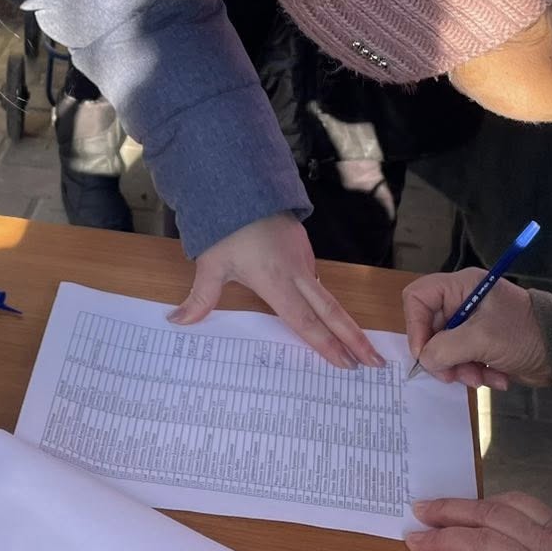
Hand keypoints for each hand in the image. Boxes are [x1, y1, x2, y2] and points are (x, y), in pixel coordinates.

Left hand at [172, 212, 380, 368]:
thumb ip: (200, 298)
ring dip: (344, 323)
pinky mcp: (304, 251)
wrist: (245, 186)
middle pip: (333, 313)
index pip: (306, 323)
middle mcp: (297, 275)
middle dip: (355, 339)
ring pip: (327, 298)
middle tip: (375, 362)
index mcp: (277, 283)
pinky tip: (329, 316)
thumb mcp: (210, 264)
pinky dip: (326, 304)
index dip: (326, 346)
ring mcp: (304, 261)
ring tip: (359, 347)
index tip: (346, 364)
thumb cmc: (227, 227)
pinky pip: (316, 283)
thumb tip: (176, 322)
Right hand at [403, 270, 548, 388]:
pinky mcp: (481, 344)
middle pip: (429, 328)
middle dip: (442, 356)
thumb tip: (425, 360)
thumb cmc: (523, 334)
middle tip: (454, 375)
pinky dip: (474, 373)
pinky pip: (462, 360)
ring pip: (445, 349)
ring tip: (480, 378)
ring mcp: (471, 325)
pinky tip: (495, 377)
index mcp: (461, 286)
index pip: (418, 297)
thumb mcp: (481, 339)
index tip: (425, 353)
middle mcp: (462, 301)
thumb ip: (445, 348)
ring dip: (460, 369)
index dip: (415, 325)